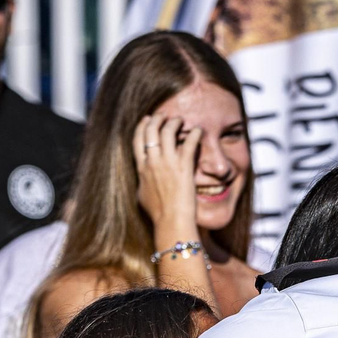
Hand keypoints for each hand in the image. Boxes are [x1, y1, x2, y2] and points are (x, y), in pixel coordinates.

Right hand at [134, 115, 202, 237]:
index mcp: (141, 168)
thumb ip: (142, 184)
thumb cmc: (158, 215)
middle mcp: (152, 162)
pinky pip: (189, 142)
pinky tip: (199, 131)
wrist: (171, 222)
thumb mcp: (142, 197)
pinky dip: (194, 133)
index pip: (138, 139)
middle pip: (150, 130)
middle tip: (165, 116)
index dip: (142, 126)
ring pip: (167, 131)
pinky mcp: (183, 166)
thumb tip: (141, 181)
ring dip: (174, 122)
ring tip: (181, 121)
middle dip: (157, 119)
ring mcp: (167, 163)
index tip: (147, 119)